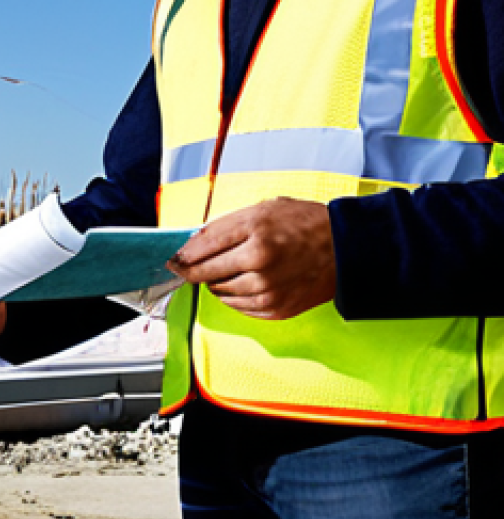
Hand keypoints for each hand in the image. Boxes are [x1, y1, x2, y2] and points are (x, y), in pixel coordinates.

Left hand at [166, 198, 335, 319]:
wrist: (345, 248)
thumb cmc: (303, 223)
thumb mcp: (262, 209)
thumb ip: (227, 225)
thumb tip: (194, 243)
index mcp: (255, 231)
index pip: (203, 245)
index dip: (183, 254)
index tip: (174, 258)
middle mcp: (260, 262)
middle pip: (207, 273)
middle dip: (191, 271)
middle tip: (184, 268)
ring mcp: (269, 289)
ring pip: (221, 292)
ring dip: (215, 283)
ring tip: (221, 272)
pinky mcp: (278, 309)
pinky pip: (240, 308)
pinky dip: (233, 297)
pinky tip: (239, 285)